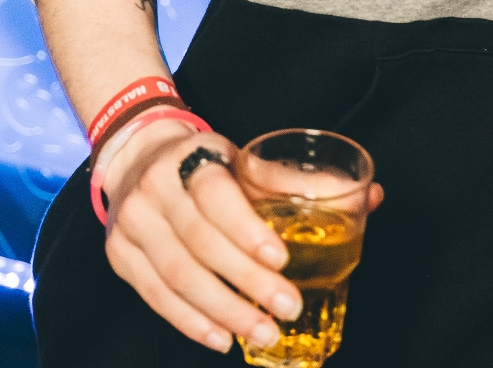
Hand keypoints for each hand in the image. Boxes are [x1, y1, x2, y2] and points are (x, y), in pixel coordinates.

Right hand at [98, 119, 384, 353]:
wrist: (139, 156)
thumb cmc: (207, 163)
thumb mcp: (246, 159)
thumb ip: (300, 182)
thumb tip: (372, 196)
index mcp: (193, 158)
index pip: (217, 195)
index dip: (247, 230)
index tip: (280, 257)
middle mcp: (155, 190)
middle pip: (200, 243)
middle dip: (246, 281)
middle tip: (287, 306)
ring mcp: (132, 225)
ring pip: (177, 276)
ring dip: (223, 311)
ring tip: (262, 331)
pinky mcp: (120, 257)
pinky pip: (155, 296)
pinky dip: (190, 321)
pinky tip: (221, 337)